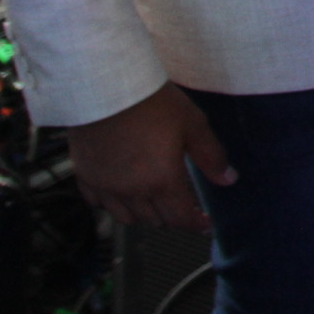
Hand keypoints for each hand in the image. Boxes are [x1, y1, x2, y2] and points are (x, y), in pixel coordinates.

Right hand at [69, 82, 234, 232]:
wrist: (106, 89)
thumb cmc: (151, 103)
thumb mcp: (193, 124)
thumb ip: (211, 156)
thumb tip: (228, 179)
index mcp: (161, 180)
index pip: (181, 217)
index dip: (196, 224)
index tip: (204, 224)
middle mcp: (132, 191)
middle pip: (155, 220)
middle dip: (173, 216)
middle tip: (183, 206)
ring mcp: (105, 186)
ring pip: (127, 217)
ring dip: (144, 214)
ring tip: (155, 201)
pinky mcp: (85, 177)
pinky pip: (99, 203)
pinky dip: (113, 204)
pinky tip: (122, 191)